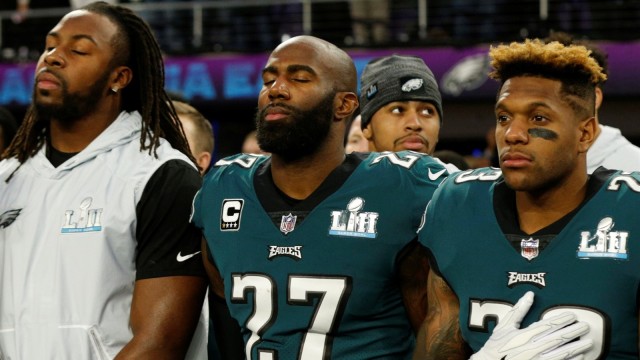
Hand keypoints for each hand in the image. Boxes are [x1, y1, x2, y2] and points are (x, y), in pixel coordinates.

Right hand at [470, 291, 592, 359]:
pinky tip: (580, 356)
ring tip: (589, 341)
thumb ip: (518, 310)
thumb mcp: (504, 327)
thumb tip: (529, 294)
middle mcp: (533, 347)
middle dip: (574, 331)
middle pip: (559, 337)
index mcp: (524, 335)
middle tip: (586, 326)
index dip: (562, 319)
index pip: (548, 325)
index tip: (573, 315)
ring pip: (563, 352)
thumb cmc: (496, 346)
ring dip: (577, 346)